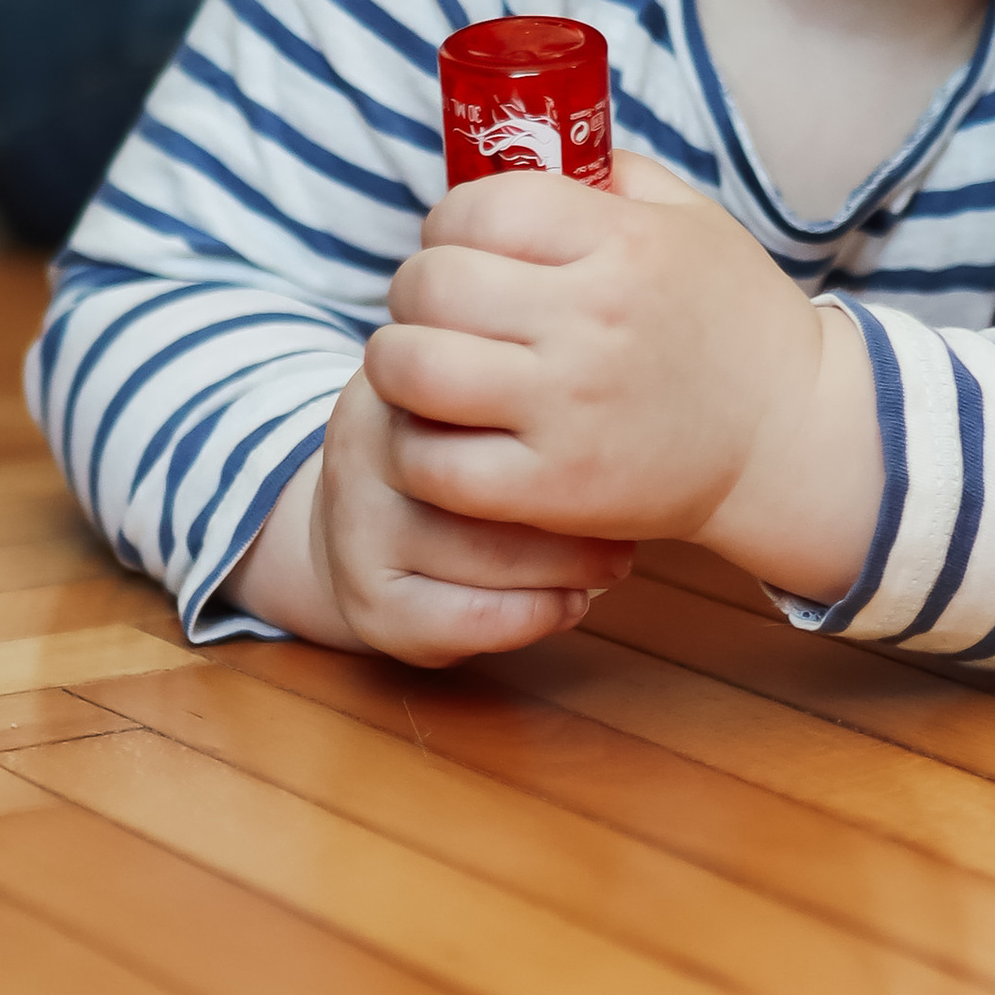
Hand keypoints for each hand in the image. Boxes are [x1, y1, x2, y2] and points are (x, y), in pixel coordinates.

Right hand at [232, 363, 635, 665]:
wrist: (373, 514)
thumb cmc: (461, 443)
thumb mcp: (483, 389)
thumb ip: (535, 383)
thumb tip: (639, 402)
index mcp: (403, 374)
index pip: (493, 393)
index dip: (572, 430)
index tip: (623, 447)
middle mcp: (366, 442)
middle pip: (493, 479)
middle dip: (579, 511)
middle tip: (633, 523)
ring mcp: (355, 524)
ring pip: (484, 557)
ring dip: (568, 570)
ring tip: (613, 563)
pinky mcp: (365, 599)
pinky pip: (461, 620)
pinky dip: (530, 619)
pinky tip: (567, 604)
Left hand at [371, 153, 879, 597]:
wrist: (790, 438)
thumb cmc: (733, 320)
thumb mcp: (690, 219)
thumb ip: (608, 175)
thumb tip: (519, 147)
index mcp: (623, 244)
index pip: (478, 208)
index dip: (448, 223)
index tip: (461, 247)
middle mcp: (593, 320)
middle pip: (429, 286)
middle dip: (414, 294)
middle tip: (436, 313)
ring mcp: (571, 408)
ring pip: (412, 371)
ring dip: (397, 367)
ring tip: (423, 372)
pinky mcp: (558, 487)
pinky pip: (434, 464)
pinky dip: (415, 449)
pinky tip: (441, 437)